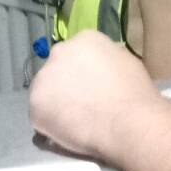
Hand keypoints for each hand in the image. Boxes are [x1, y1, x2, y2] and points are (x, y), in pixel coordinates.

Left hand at [28, 31, 162, 164]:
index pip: (76, 53)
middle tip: (83, 104)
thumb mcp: (127, 62)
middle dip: (66, 85)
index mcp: (84, 39)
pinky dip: (51, 125)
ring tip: (76, 121)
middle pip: (57, 69)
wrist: (128, 122)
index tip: (92, 86)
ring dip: (56, 104)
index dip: (83, 72)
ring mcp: (43, 78)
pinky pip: (40, 116)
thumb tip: (102, 67)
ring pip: (45, 92)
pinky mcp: (35, 104)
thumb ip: (107, 60)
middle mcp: (59, 52)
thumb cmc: (135, 93)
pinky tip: (69, 131)